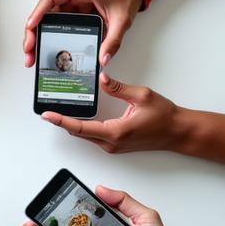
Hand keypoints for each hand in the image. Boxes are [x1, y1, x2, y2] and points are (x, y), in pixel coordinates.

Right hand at [23, 0, 141, 67]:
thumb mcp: (123, 21)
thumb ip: (114, 40)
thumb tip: (103, 59)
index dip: (38, 12)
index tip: (30, 26)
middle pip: (44, 12)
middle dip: (33, 31)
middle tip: (29, 49)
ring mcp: (72, 5)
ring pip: (46, 19)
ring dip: (37, 35)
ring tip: (33, 54)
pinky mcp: (73, 13)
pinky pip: (56, 24)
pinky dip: (47, 36)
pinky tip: (44, 49)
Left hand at [40, 73, 182, 153]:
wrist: (178, 132)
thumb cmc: (164, 116)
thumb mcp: (141, 96)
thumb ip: (118, 88)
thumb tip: (102, 79)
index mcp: (115, 132)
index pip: (80, 127)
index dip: (61, 121)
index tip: (47, 116)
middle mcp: (111, 143)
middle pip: (78, 133)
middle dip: (61, 121)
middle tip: (47, 110)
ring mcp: (112, 146)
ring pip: (84, 135)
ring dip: (71, 124)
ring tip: (57, 112)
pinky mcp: (115, 145)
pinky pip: (92, 136)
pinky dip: (82, 127)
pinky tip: (76, 117)